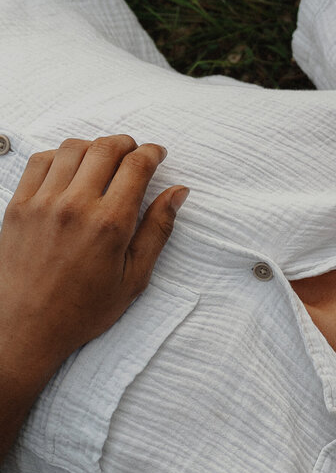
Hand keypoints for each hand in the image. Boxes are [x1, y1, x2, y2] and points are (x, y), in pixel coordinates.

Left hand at [0, 135, 187, 457]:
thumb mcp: (133, 277)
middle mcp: (76, 206)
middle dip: (127, 144)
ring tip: (102, 160)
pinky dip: (59, 156)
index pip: (137, 165)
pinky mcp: (19, 206)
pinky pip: (40, 161)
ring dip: (94, 147)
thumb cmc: (81, 310)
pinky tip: (69, 170)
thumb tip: (178, 193)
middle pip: (107, 147)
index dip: (152, 152)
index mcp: (110, 224)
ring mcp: (43, 203)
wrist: (25, 328)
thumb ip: (157, 229)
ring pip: (73, 147)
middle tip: (133, 153)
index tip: (157, 155)